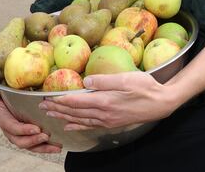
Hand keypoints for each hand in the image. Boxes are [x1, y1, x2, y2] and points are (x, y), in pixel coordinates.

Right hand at [0, 82, 60, 152]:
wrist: (4, 98)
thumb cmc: (1, 93)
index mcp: (3, 119)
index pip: (12, 128)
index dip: (23, 130)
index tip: (36, 128)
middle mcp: (10, 130)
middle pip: (20, 141)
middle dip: (33, 140)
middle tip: (45, 135)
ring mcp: (19, 134)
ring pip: (30, 146)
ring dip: (43, 148)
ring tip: (55, 147)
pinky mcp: (28, 135)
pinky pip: (36, 145)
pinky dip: (46, 147)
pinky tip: (57, 147)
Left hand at [39, 71, 179, 130]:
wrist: (161, 103)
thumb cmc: (145, 87)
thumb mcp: (126, 79)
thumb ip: (104, 80)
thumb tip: (85, 82)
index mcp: (104, 101)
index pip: (76, 101)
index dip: (60, 100)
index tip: (46, 98)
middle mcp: (103, 113)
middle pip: (75, 111)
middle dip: (58, 109)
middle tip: (42, 107)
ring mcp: (107, 120)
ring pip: (80, 119)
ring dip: (64, 117)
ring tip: (51, 115)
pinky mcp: (112, 122)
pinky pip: (90, 125)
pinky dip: (78, 125)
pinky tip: (70, 125)